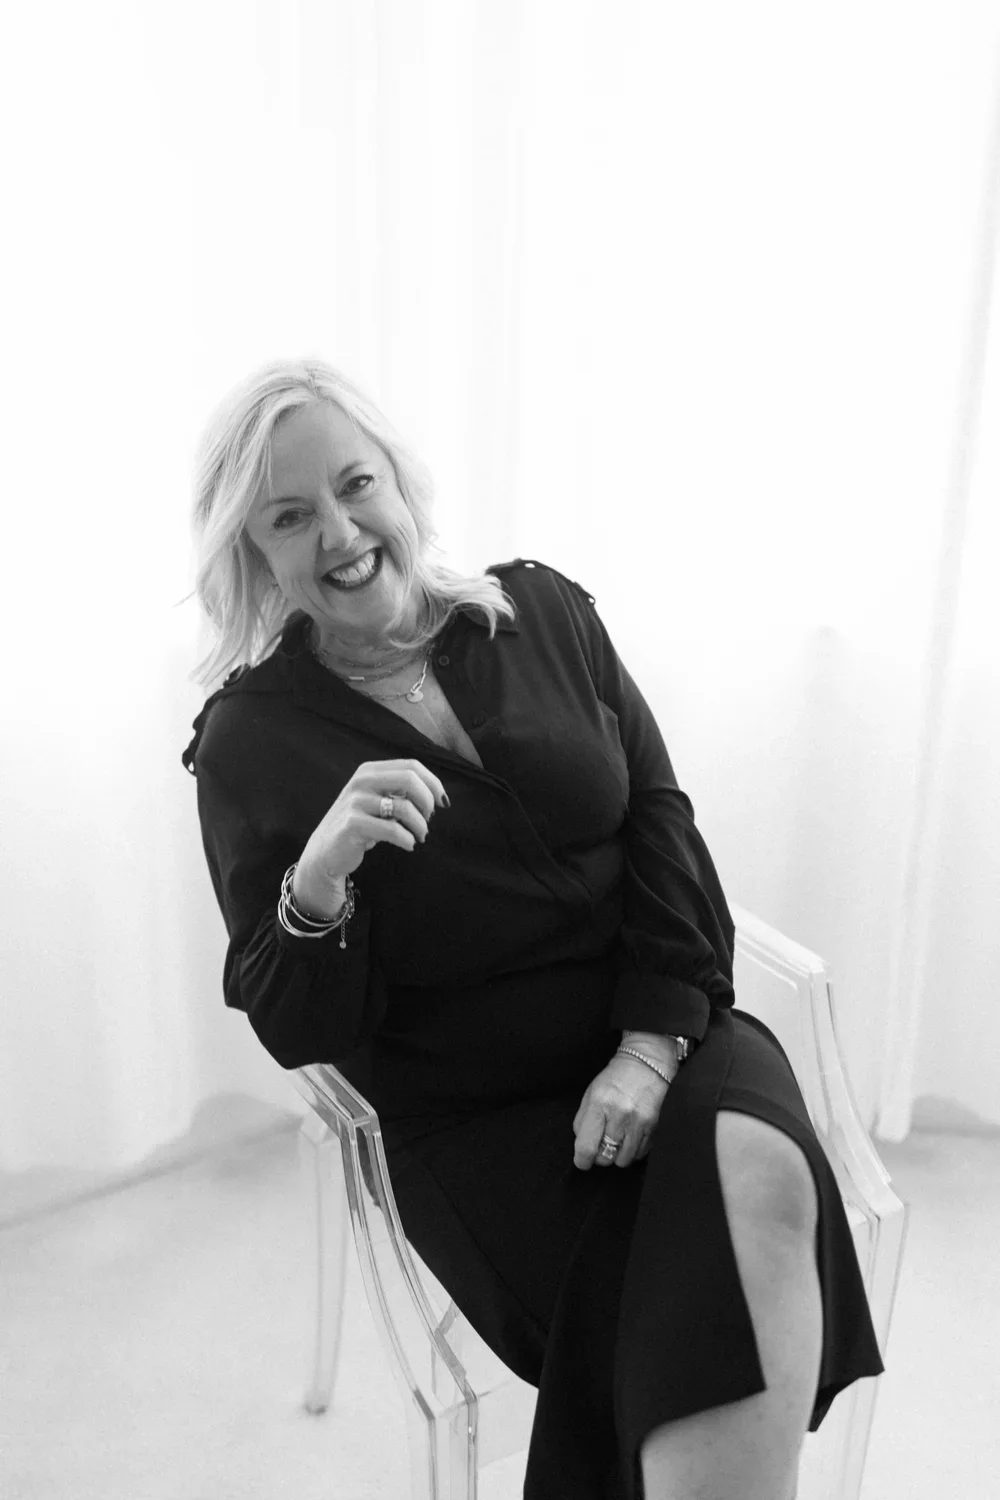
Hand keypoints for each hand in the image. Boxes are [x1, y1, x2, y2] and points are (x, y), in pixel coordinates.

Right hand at [297, 757, 449, 893]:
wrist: (326, 852)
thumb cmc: (360, 825)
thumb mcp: (377, 800)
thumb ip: (400, 792)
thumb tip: (438, 796)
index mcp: (369, 770)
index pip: (412, 766)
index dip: (433, 783)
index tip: (443, 803)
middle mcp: (361, 781)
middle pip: (410, 780)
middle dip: (428, 802)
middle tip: (429, 820)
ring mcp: (355, 802)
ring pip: (404, 808)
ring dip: (420, 826)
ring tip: (420, 836)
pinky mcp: (352, 824)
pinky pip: (393, 830)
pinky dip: (407, 840)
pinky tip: (408, 845)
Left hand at [572, 1049, 677, 1169]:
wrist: (647, 1064)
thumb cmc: (615, 1078)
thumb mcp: (591, 1093)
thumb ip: (582, 1121)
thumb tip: (582, 1145)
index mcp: (599, 1105)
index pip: (586, 1147)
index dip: (582, 1160)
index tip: (582, 1160)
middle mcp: (620, 1116)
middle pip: (605, 1158)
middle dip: (600, 1155)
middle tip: (602, 1142)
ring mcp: (639, 1123)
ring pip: (623, 1161)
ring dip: (617, 1154)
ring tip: (618, 1137)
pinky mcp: (654, 1128)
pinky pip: (640, 1154)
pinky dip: (633, 1150)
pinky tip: (631, 1134)